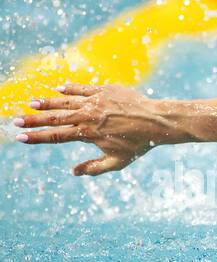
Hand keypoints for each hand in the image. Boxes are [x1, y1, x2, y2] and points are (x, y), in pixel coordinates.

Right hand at [14, 83, 168, 175]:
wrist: (156, 121)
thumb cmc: (138, 144)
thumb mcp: (118, 162)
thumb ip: (94, 168)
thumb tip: (74, 172)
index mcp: (88, 134)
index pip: (57, 136)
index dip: (37, 137)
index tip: (21, 137)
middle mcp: (88, 116)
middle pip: (55, 118)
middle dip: (33, 120)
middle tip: (15, 120)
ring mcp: (95, 101)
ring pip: (65, 100)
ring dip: (47, 103)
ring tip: (31, 104)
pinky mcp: (104, 90)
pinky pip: (82, 88)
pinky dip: (69, 88)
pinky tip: (58, 89)